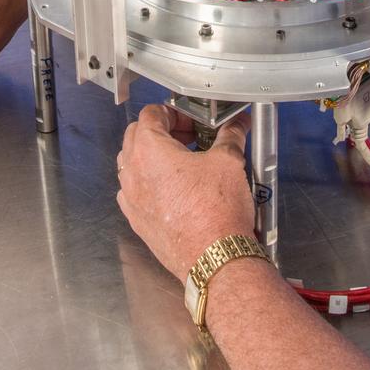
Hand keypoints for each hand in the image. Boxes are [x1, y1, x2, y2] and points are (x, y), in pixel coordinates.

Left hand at [116, 104, 254, 279]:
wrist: (213, 257)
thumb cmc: (216, 210)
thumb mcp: (228, 162)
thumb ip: (230, 136)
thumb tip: (238, 124)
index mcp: (148, 151)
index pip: (150, 115)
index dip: (173, 112)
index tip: (191, 120)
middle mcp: (132, 173)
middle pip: (136, 137)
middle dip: (162, 132)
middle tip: (189, 137)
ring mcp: (131, 199)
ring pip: (132, 165)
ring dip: (153, 157)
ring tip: (183, 163)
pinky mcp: (137, 221)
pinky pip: (135, 192)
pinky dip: (149, 183)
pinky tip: (174, 190)